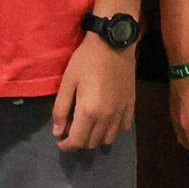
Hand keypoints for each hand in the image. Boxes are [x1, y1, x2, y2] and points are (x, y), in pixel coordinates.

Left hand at [53, 37, 133, 152]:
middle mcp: (107, 117)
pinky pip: (124, 127)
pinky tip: (106, 119)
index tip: (60, 141)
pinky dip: (113, 129)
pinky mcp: (130, 104)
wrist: (113, 42)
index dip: (66, 145)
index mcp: (89, 112)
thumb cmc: (86, 60)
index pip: (77, 141)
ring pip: (109, 138)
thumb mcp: (67, 82)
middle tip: (71, 129)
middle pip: (92, 142)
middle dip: (79, 141)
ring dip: (96, 138)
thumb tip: (58, 132)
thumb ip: (60, 109)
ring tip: (88, 126)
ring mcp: (121, 111)